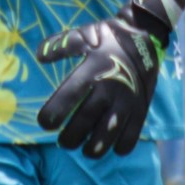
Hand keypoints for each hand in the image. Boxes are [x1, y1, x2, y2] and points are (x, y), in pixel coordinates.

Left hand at [35, 0, 184, 157]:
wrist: (146, 37)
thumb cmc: (109, 38)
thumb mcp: (84, 34)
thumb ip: (60, 45)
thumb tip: (38, 57)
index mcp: (94, 68)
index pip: (70, 94)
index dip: (55, 112)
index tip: (43, 123)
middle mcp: (110, 87)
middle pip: (86, 120)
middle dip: (71, 136)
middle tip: (62, 142)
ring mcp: (127, 101)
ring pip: (109, 134)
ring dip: (94, 147)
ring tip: (84, 151)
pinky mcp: (141, 109)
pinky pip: (131, 136)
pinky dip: (120, 147)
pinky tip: (110, 147)